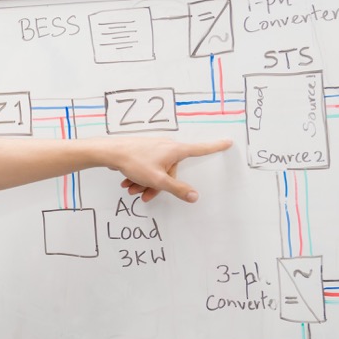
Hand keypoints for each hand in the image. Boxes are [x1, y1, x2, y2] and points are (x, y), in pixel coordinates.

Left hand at [109, 137, 232, 202]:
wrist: (110, 152)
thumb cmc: (134, 162)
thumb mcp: (158, 180)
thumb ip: (177, 189)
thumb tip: (194, 196)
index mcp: (175, 150)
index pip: (200, 149)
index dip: (215, 147)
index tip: (227, 142)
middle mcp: (167, 146)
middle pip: (172, 171)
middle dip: (158, 185)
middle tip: (143, 195)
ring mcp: (155, 147)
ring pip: (158, 170)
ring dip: (146, 183)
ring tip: (132, 189)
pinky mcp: (145, 150)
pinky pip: (149, 167)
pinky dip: (141, 177)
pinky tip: (128, 183)